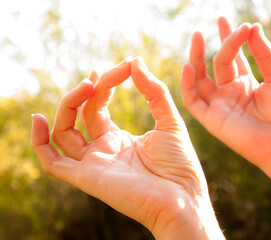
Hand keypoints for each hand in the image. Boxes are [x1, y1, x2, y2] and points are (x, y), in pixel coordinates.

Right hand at [32, 58, 223, 238]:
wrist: (184, 198)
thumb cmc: (180, 165)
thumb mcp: (170, 121)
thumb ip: (154, 92)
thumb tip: (135, 62)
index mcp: (118, 139)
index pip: (98, 106)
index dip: (105, 83)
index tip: (123, 65)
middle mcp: (102, 150)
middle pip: (80, 115)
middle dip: (88, 90)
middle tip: (100, 73)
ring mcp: (93, 163)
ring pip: (64, 133)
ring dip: (68, 105)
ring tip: (86, 85)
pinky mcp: (87, 177)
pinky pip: (53, 163)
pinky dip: (40, 143)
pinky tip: (39, 119)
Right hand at [180, 17, 270, 180]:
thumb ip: (264, 53)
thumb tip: (253, 27)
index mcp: (247, 84)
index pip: (233, 57)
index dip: (229, 38)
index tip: (225, 20)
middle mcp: (231, 93)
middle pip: (217, 65)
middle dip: (215, 44)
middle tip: (210, 24)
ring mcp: (220, 106)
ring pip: (200, 80)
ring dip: (196, 59)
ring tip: (197, 37)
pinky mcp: (212, 120)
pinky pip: (193, 101)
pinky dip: (187, 85)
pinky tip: (189, 67)